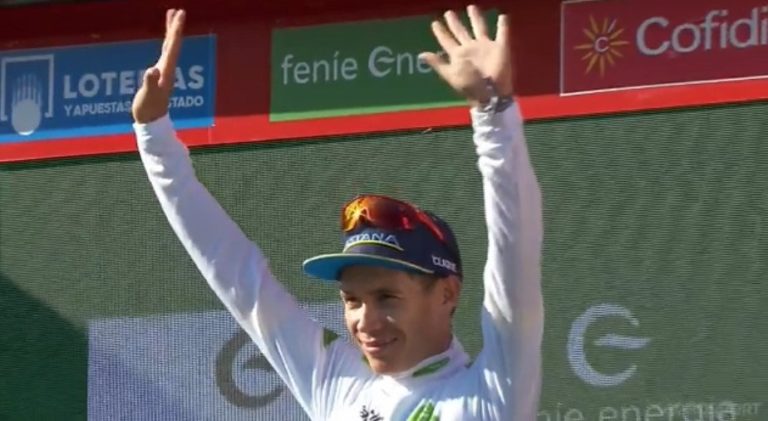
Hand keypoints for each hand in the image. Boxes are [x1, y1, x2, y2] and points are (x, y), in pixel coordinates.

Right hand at [131, 9, 185, 123]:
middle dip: (175, 27)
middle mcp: (167, 69)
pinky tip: (165, 40)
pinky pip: (164, 53)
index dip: (175, 30)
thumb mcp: (148, 96)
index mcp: (166, 70)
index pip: (172, 46)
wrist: (151, 122)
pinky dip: (165, 43)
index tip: (179, 15)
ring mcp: (164, 71)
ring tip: (172, 18)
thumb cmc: (148, 109)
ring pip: (169, 47)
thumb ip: (150, 83)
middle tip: (178, 11)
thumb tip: (153, 70)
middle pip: (173, 44)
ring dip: (171, 32)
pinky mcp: (159, 75)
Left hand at [419, 5, 512, 106]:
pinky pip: (502, 33)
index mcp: (458, 55)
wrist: (491, 94)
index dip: (441, 32)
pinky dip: (503, 25)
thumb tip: (421, 55)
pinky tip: (502, 16)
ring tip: (472, 7)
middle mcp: (471, 49)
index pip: (447, 41)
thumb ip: (438, 64)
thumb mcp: (451, 75)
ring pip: (480, 28)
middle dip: (455, 23)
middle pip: (461, 32)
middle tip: (448, 12)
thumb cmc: (470, 86)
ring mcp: (485, 47)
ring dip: (476, 18)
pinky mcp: (500, 48)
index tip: (435, 23)